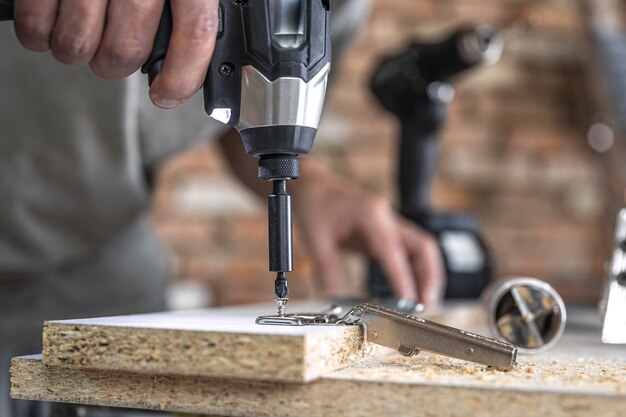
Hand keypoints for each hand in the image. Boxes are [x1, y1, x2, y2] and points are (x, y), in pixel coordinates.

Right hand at [13, 0, 217, 107]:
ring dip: (76, 52)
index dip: (182, 76)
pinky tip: (48, 25)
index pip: (195, 32)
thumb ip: (190, 2)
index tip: (166, 94)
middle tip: (113, 56)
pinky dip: (37, 34)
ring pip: (78, 43)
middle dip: (115, 66)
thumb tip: (192, 57)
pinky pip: (35, 21)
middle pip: (126, 49)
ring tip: (80, 36)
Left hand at [292, 162, 444, 307]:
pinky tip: (408, 289)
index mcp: (371, 215)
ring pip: (421, 249)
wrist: (312, 186)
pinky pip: (407, 252)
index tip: (409, 302)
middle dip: (430, 277)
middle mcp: (386, 217)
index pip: (394, 252)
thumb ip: (327, 270)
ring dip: (426, 275)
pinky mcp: (385, 231)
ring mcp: (389, 223)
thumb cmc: (315, 204)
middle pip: (423, 247)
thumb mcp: (316, 240)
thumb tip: (333, 298)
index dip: (404, 280)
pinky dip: (413, 271)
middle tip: (426, 305)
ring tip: (423, 302)